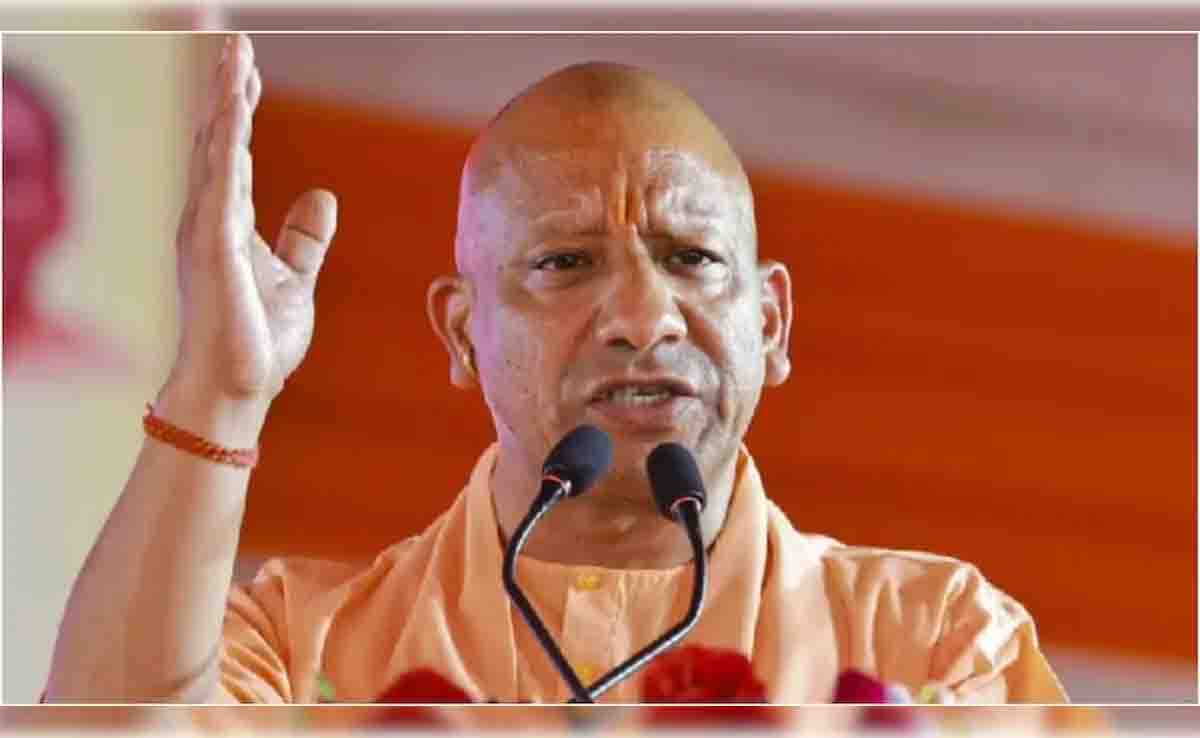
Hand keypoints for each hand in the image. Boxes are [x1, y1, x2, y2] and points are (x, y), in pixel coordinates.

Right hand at [170, 33, 336, 403]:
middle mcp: (209, 219)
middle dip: (227, 90)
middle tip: (236, 43)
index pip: (234, 152)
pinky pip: (222, 186)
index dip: (240, 109)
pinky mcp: (213, 250)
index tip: (249, 68)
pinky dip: (228, 148)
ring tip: (234, 56)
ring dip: (226, 103)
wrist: (238, 389)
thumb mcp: (294, 279)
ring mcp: (207, 232)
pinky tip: (234, 113)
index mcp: (227, 223)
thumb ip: (304, 240)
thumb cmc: (258, 342)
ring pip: (218, 152)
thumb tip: (321, 197)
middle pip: (219, 140)